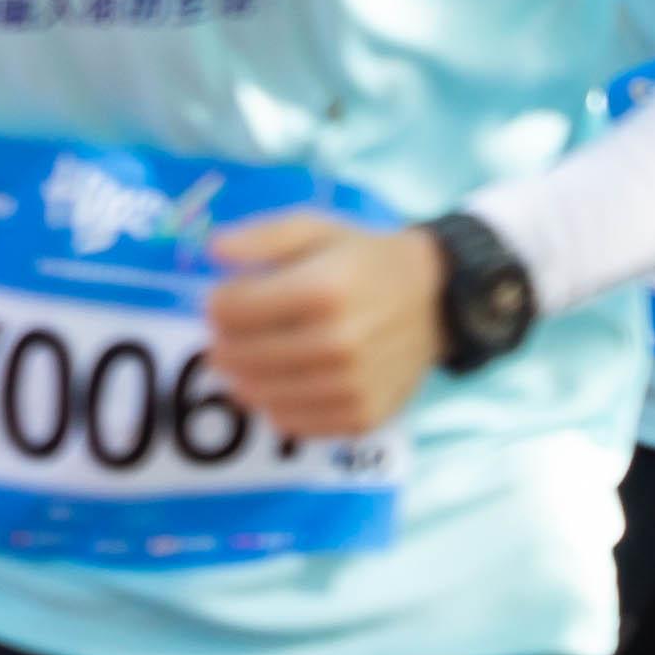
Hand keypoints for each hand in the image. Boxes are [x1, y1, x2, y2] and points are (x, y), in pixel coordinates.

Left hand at [204, 214, 444, 440]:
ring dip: (245, 376)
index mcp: (324, 290)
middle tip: (243, 330)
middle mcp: (338, 343)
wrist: (439, 302)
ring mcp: (351, 386)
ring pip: (255, 395)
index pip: (226, 310)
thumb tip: (215, 250)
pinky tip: (289, 383)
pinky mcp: (362, 417)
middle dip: (225, 341)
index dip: (219, 301)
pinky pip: (290, 424)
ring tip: (262, 357)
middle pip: (234, 356)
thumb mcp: (318, 230)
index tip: (236, 296)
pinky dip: (277, 405)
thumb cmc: (367, 263)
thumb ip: (263, 236)